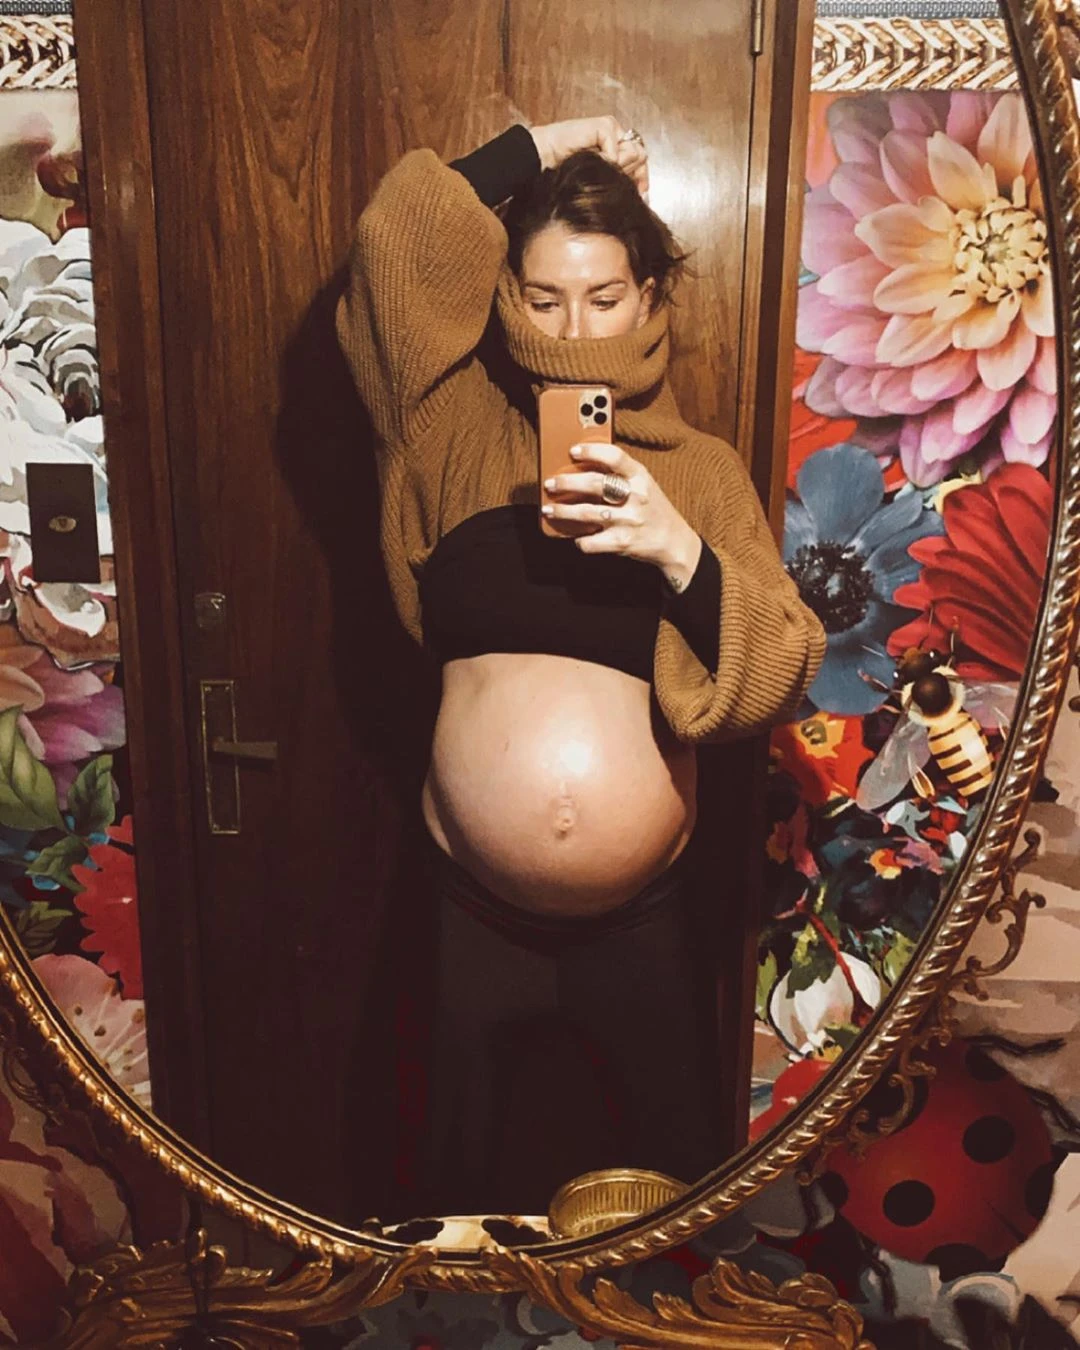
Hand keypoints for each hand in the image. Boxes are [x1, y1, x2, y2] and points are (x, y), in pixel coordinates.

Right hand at [529, 117, 648, 194]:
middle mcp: (616, 136)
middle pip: (641, 156)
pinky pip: (616, 150)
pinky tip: (591, 158)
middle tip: (609, 178)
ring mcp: (611, 129)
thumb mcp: (599, 179)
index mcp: (616, 147)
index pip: (640, 159)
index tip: (641, 192)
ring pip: (634, 152)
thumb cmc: (565, 171)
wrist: (545, 160)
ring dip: (617, 167)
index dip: (642, 176)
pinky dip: (605, 160)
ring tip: (598, 167)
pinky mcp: (604, 126)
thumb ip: (620, 178)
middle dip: (629, 173)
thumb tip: (644, 189)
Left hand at [542, 441, 701, 588]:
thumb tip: (580, 465)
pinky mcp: (622, 542)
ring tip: (548, 509)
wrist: (674, 541)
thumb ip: (619, 474)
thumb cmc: (652, 507)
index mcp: (641, 476)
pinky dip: (579, 540)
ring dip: (562, 511)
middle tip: (550, 483)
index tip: (573, 450)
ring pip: (586, 513)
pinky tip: (575, 537)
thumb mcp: (643, 484)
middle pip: (594, 484)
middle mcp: (636, 496)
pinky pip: (591, 542)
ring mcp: (628, 520)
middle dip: (567, 483)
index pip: (615, 457)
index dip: (592, 452)